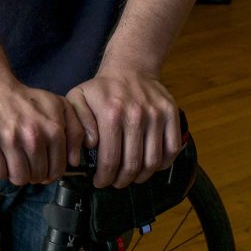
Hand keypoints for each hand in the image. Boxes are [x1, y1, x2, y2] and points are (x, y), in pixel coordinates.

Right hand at [0, 77, 84, 185]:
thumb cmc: (25, 100)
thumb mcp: (58, 106)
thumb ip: (74, 131)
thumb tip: (74, 161)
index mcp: (53, 129)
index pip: (57, 170)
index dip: (48, 172)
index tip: (40, 164)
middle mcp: (34, 136)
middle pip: (37, 176)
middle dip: (31, 172)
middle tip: (23, 158)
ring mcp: (10, 139)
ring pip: (18, 178)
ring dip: (14, 173)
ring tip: (11, 157)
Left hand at [66, 71, 181, 187]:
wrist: (130, 68)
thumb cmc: (102, 89)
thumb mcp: (78, 98)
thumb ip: (78, 123)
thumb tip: (90, 145)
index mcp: (111, 113)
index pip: (110, 159)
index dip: (105, 177)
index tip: (100, 182)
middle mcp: (136, 114)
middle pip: (132, 164)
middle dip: (122, 180)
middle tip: (116, 182)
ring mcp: (156, 114)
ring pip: (153, 161)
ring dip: (142, 176)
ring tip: (132, 177)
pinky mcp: (171, 113)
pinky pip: (172, 149)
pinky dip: (163, 164)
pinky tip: (150, 165)